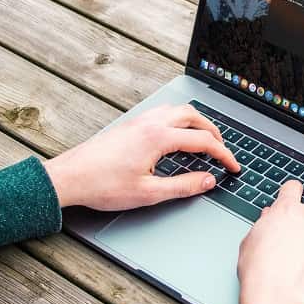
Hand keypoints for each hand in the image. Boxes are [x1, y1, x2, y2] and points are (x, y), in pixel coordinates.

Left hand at [43, 103, 239, 209]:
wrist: (70, 177)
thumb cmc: (102, 185)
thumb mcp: (148, 193)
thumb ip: (183, 186)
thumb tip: (207, 181)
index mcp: (159, 138)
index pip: (203, 142)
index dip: (223, 155)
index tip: (233, 167)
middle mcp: (150, 123)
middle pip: (193, 117)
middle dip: (213, 132)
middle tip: (222, 150)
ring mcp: (139, 121)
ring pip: (177, 110)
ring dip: (196, 122)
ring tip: (203, 140)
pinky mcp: (130, 125)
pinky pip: (163, 113)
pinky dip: (179, 121)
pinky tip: (176, 136)